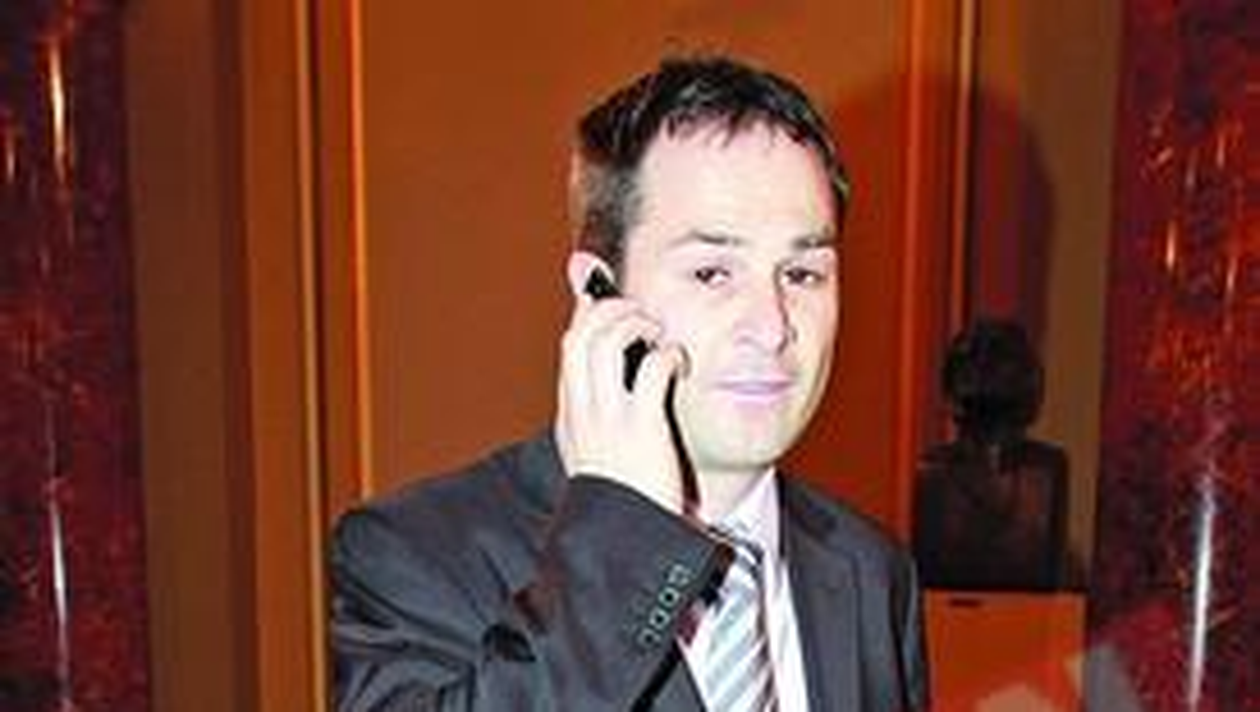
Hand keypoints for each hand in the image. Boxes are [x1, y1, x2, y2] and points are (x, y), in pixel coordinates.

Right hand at [555, 265, 688, 513]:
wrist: (625, 537)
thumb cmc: (622, 499)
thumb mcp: (597, 457)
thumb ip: (600, 422)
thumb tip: (612, 396)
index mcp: (571, 415)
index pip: (570, 345)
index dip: (587, 311)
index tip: (601, 293)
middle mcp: (582, 409)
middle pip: (581, 333)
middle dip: (609, 309)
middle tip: (640, 314)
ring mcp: (608, 416)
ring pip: (607, 339)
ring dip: (636, 323)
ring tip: (658, 333)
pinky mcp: (641, 425)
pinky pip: (651, 367)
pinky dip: (667, 354)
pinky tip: (678, 362)